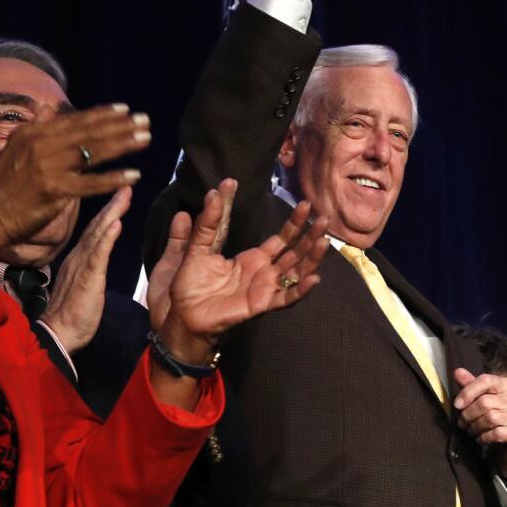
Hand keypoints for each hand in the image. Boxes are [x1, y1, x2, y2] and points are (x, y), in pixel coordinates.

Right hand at [0, 105, 147, 259]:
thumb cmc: (1, 186)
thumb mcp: (13, 148)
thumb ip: (36, 126)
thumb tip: (49, 106)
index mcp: (32, 133)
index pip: (75, 120)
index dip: (102, 114)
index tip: (124, 110)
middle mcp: (41, 144)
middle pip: (89, 132)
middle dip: (120, 125)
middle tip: (144, 120)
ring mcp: (48, 167)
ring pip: (94, 152)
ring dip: (124, 144)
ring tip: (146, 138)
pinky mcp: (55, 190)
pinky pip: (92, 183)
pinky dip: (114, 178)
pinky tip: (134, 175)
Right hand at [39, 186, 129, 351]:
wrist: (58, 333)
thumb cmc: (71, 314)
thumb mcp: (84, 285)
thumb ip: (89, 269)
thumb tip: (95, 260)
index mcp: (79, 259)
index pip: (95, 231)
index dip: (108, 212)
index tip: (120, 195)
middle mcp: (79, 257)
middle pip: (97, 226)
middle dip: (112, 204)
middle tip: (126, 185)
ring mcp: (82, 265)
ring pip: (98, 234)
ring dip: (112, 213)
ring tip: (124, 194)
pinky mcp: (88, 278)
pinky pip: (98, 255)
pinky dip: (107, 238)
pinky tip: (116, 224)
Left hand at [147, 179, 327, 361]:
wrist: (182, 315)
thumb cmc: (190, 285)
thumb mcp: (198, 247)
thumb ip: (208, 221)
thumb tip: (214, 191)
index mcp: (253, 259)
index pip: (282, 239)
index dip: (295, 223)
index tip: (305, 204)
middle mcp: (264, 274)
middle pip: (295, 253)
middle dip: (310, 237)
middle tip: (324, 218)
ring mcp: (265, 290)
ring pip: (296, 273)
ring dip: (311, 258)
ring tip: (323, 242)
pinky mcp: (261, 305)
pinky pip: (286, 298)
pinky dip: (301, 290)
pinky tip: (314, 278)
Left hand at [452, 368, 506, 481]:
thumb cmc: (497, 418)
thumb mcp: (484, 400)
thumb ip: (472, 386)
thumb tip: (457, 372)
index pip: (486, 380)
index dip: (468, 391)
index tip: (457, 405)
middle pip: (485, 402)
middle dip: (469, 414)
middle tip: (462, 423)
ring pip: (491, 418)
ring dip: (475, 427)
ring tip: (470, 431)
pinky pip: (498, 433)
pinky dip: (485, 437)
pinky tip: (481, 439)